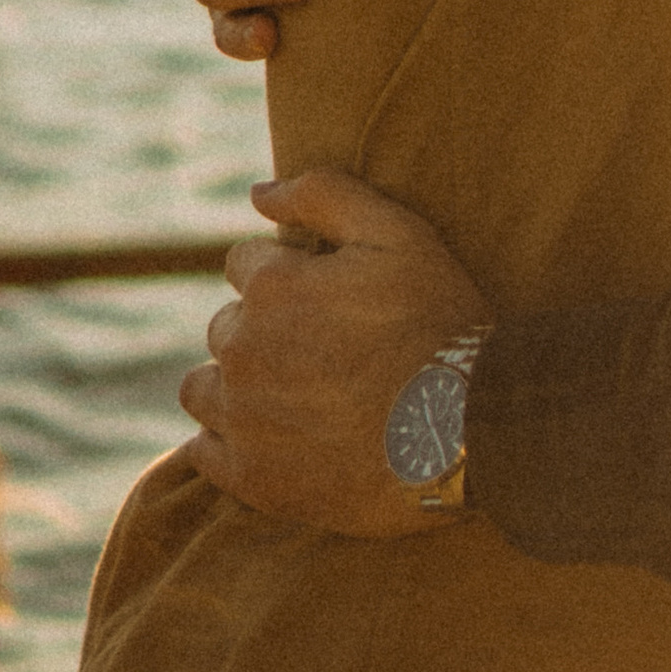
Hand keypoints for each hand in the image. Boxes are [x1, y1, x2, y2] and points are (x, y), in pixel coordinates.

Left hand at [178, 167, 493, 535]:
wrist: (468, 430)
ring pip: (202, 388)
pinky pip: (204, 452)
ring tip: (292, 395)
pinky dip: (227, 442)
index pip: (244, 264)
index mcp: (271, 285)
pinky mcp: (252, 478)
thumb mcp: (400, 234)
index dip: (287, 274)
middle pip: (225, 326)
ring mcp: (243, 418)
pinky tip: (271, 438)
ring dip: (233, 384)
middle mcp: (243, 349)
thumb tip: (257, 192)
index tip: (327, 299)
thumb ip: (324, 194)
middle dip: (263, 329)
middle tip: (323, 351)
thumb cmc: (438, 323)